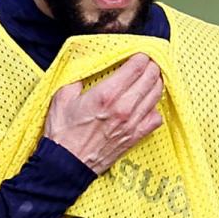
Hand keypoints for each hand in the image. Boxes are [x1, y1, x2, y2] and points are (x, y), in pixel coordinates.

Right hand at [44, 53, 163, 174]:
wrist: (66, 164)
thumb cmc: (62, 132)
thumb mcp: (62, 97)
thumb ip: (78, 78)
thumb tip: (88, 66)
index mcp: (107, 94)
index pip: (136, 66)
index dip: (141, 56)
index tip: (139, 53)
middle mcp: (124, 107)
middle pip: (151, 78)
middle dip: (152, 65)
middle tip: (148, 62)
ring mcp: (132, 123)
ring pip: (156, 95)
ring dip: (156, 82)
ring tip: (151, 77)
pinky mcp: (135, 137)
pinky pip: (156, 118)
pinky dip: (155, 107)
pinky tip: (147, 104)